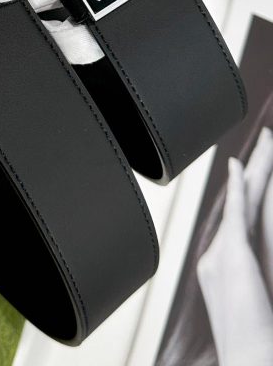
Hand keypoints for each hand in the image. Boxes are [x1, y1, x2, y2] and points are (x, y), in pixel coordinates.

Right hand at [197, 146, 272, 365]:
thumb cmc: (258, 350)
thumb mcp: (259, 304)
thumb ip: (254, 277)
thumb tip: (253, 263)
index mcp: (223, 270)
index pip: (240, 219)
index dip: (248, 190)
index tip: (254, 169)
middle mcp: (216, 258)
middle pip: (241, 204)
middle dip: (255, 170)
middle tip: (267, 139)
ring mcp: (221, 257)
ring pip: (243, 202)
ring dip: (256, 169)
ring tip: (267, 141)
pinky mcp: (234, 258)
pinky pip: (236, 214)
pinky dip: (237, 188)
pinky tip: (238, 166)